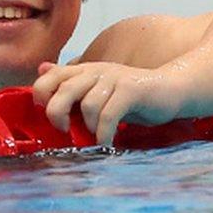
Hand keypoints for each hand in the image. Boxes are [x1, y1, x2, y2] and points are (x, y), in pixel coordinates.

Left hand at [32, 61, 184, 144]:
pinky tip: (107, 142)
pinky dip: (104, 133)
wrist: (171, 89)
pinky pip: (109, 114)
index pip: (49, 76)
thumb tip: (42, 70)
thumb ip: (71, 84)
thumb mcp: (97, 90)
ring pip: (88, 104)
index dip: (41, 95)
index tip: (48, 115)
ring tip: (95, 136)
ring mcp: (114, 79)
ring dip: (88, 127)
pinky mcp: (130, 90)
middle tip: (65, 130)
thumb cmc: (131, 96)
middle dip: (58, 113)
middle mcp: (95, 71)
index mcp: (84, 71)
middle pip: (63, 89)